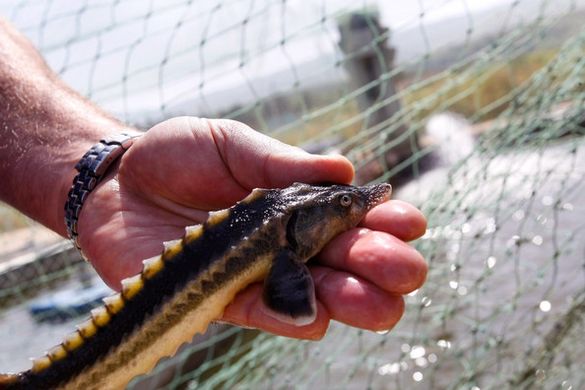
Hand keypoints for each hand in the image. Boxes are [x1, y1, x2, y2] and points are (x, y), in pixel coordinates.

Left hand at [78, 117, 426, 339]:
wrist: (118, 181)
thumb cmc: (179, 155)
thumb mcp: (233, 145)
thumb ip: (282, 162)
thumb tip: (346, 166)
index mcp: (300, 206)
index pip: (354, 218)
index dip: (386, 222)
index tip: (409, 221)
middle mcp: (289, 245)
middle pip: (346, 264)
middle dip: (381, 268)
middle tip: (406, 270)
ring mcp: (260, 274)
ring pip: (318, 297)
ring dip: (350, 301)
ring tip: (380, 302)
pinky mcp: (224, 298)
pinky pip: (264, 313)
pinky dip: (290, 316)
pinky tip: (315, 315)